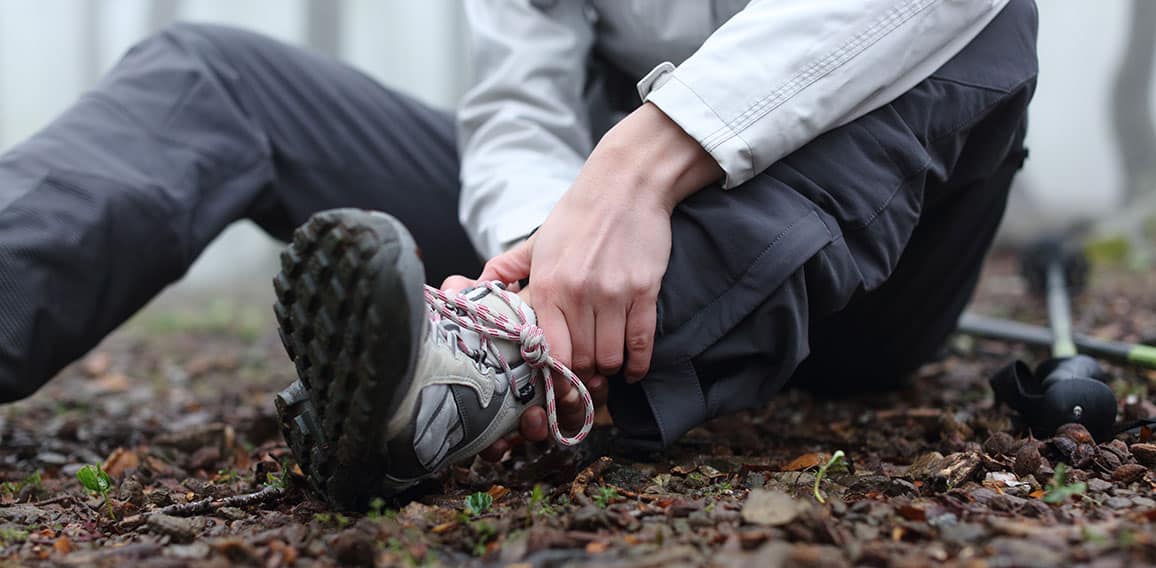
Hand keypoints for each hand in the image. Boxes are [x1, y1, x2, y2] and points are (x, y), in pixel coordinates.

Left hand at [478, 103, 722, 447]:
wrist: (626, 183)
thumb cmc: (579, 213)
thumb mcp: (538, 240)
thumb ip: (508, 267)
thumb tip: (477, 284)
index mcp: (547, 284)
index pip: (548, 351)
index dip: (554, 373)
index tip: (557, 377)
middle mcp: (578, 293)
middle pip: (581, 360)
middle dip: (582, 374)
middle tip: (584, 373)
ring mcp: (613, 294)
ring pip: (611, 357)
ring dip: (609, 367)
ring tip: (606, 364)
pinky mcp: (644, 290)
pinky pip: (642, 342)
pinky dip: (638, 363)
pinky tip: (632, 368)